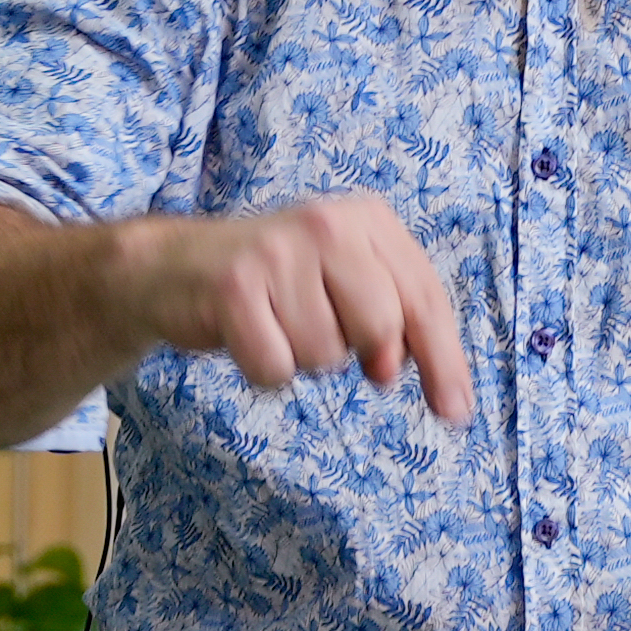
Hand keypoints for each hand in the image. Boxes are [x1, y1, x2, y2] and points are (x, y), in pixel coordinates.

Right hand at [116, 195, 472, 422]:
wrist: (175, 267)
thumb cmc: (278, 283)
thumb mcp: (345, 283)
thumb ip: (392, 320)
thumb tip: (395, 371)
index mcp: (368, 219)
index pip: (425, 299)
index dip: (444, 361)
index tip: (454, 411)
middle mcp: (327, 224)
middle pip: (381, 329)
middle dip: (356, 352)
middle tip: (319, 333)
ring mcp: (278, 254)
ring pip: (325, 356)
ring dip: (302, 357)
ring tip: (277, 322)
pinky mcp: (234, 288)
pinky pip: (276, 369)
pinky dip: (264, 369)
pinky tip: (249, 336)